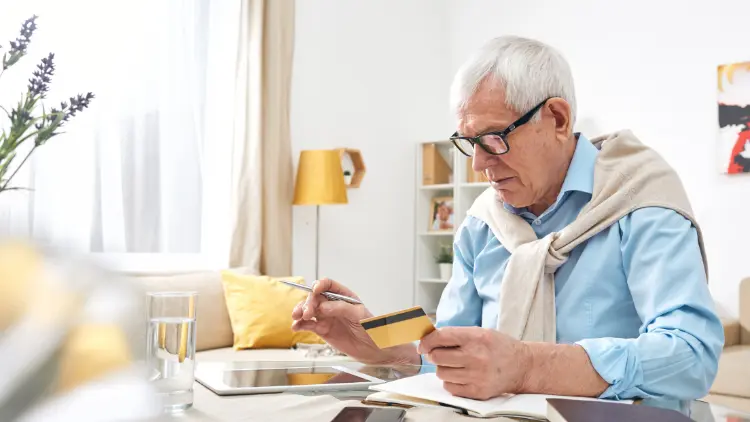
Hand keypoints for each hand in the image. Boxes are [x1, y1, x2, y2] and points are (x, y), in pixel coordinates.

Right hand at [291, 278, 418, 365]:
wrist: (375, 350)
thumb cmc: (372, 329)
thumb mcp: (360, 315)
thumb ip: (341, 309)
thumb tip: (323, 307)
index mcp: (344, 296)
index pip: (328, 285)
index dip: (319, 285)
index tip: (315, 290)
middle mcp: (333, 305)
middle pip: (315, 298)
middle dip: (308, 302)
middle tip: (307, 313)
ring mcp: (327, 317)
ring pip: (308, 310)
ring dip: (300, 311)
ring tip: (297, 318)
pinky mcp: (323, 330)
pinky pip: (308, 325)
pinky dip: (300, 325)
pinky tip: (296, 327)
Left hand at [418, 327, 531, 399]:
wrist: (522, 366)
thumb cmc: (499, 347)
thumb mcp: (480, 332)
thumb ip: (456, 335)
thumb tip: (429, 339)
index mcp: (476, 337)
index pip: (441, 337)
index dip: (427, 341)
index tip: (423, 345)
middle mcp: (476, 356)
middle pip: (437, 357)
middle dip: (435, 355)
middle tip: (441, 355)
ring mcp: (477, 375)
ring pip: (442, 373)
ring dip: (444, 369)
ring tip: (456, 365)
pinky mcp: (477, 391)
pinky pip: (450, 388)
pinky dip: (451, 382)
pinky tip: (461, 376)